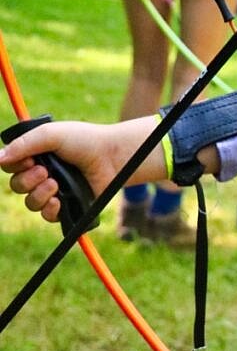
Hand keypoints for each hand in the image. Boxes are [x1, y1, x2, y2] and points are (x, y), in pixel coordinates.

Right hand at [0, 117, 163, 223]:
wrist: (111, 156)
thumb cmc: (84, 141)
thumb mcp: (52, 134)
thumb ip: (24, 144)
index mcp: (37, 155)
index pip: (10, 166)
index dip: (14, 165)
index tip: (29, 160)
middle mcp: (43, 173)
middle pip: (17, 186)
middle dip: (27, 180)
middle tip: (45, 171)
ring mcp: (55, 190)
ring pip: (30, 202)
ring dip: (38, 193)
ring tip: (55, 183)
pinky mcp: (67, 205)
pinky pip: (47, 215)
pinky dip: (49, 209)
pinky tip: (58, 200)